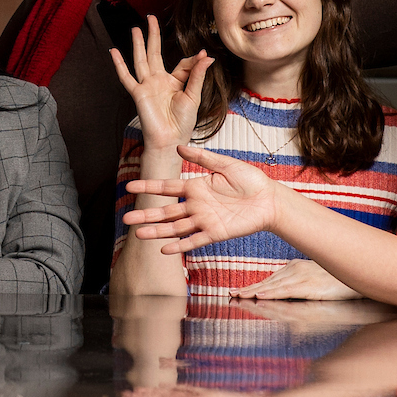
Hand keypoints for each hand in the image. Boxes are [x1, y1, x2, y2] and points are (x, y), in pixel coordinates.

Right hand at [107, 15, 209, 152]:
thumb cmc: (183, 122)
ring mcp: (147, 86)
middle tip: (151, 18)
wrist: (170, 139)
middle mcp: (158, 81)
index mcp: (174, 82)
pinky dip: (119, 64)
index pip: (180, 63)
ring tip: (135, 29)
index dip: (192, 59)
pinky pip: (126, 76)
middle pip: (154, 53)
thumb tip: (206, 55)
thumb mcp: (194, 95)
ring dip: (138, 44)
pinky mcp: (138, 93)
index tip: (202, 56)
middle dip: (152, 35)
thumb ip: (197, 74)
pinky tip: (114, 52)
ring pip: (141, 60)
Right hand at [122, 144, 281, 254]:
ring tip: (139, 234)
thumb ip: (202, 157)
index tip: (129, 187)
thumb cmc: (251, 180)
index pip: (167, 188)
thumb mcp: (226, 164)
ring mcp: (204, 220)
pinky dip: (179, 246)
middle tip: (126, 218)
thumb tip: (179, 147)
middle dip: (146, 215)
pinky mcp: (215, 233)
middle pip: (166, 211)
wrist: (270, 200)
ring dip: (157, 232)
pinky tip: (164, 249)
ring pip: (175, 227)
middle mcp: (196, 205)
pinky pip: (193, 241)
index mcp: (196, 187)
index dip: (149, 187)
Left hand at [231, 258, 360, 300]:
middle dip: (248, 290)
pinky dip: (272, 293)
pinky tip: (260, 296)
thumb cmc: (337, 279)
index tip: (237, 292)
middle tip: (231, 295)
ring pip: (273, 287)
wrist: (356, 273)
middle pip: (267, 283)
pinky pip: (286, 290)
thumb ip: (298, 289)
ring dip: (255, 292)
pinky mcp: (309, 285)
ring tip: (239, 296)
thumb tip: (287, 304)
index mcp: (293, 268)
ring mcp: (301, 277)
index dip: (252, 286)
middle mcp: (294, 270)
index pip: (269, 280)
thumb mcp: (314, 282)